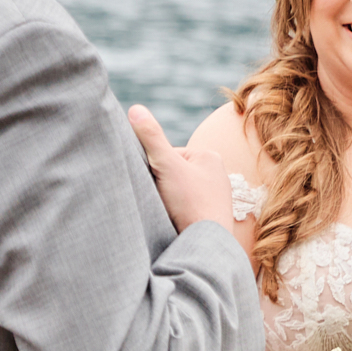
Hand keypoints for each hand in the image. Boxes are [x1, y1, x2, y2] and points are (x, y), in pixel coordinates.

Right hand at [128, 104, 234, 234]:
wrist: (206, 242)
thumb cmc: (189, 202)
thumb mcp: (166, 164)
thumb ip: (150, 137)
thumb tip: (134, 108)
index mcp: (209, 156)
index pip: (168, 154)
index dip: (153, 167)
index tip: (153, 183)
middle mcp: (217, 174)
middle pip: (173, 172)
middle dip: (160, 183)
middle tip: (159, 198)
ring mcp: (215, 195)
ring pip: (177, 191)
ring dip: (166, 199)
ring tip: (167, 210)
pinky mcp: (210, 214)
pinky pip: (185, 207)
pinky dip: (175, 212)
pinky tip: (173, 220)